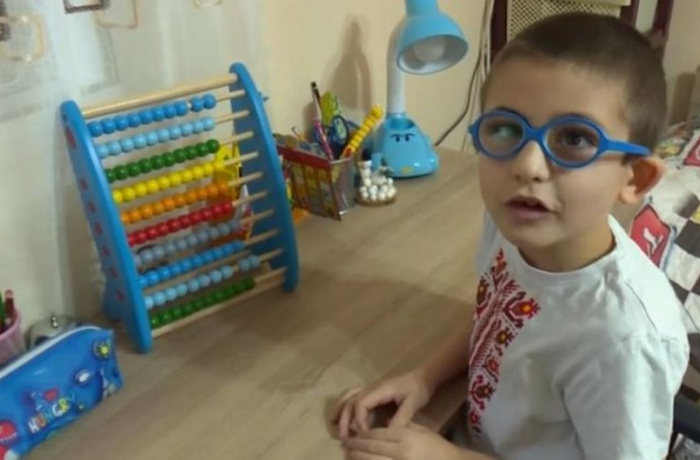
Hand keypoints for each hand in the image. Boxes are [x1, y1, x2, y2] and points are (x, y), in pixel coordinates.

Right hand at [331, 370, 433, 439]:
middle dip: (345, 419)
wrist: (423, 377)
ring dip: (341, 411)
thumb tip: (387, 435)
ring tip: (334, 426)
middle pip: (351, 401)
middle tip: (343, 437)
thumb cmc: (418, 390)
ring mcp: (370, 389)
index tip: (364, 435)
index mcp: (380, 390)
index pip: (361, 403)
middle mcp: (371, 388)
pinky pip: (353, 397)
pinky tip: (340, 415)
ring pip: (349, 397)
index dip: (359, 420)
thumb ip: (401, 419)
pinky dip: (345, 406)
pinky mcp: (372, 392)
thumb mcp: (412, 404)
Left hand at [344, 423, 471, 459]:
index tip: (353, 434)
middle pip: (371, 447)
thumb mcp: (420, 431)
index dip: (362, 434)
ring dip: (358, 458)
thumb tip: (381, 428)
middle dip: (355, 446)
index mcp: (405, 437)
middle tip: (344, 445)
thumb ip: (401, 428)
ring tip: (348, 456)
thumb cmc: (437, 447)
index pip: (377, 434)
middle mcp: (401, 451)